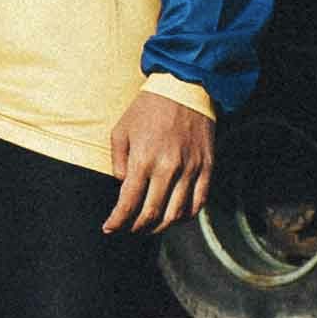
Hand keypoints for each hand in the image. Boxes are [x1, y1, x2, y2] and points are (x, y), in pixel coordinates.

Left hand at [102, 92, 213, 235]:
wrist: (185, 88)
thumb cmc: (148, 108)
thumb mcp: (122, 129)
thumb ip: (119, 161)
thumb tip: (123, 186)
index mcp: (144, 159)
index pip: (129, 202)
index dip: (117, 221)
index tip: (109, 228)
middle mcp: (169, 168)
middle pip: (152, 213)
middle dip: (136, 227)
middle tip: (128, 229)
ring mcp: (191, 169)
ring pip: (176, 214)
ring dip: (160, 227)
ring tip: (149, 227)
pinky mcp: (207, 167)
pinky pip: (198, 202)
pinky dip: (186, 216)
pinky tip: (174, 217)